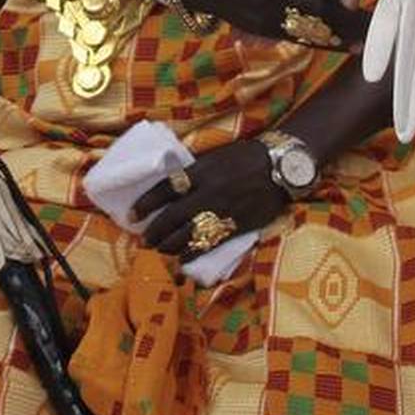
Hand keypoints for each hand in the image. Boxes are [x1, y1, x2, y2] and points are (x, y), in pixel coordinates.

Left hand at [130, 139, 288, 259]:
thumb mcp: (216, 157)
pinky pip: (209, 243)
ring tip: (159, 249)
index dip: (147, 203)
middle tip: (144, 238)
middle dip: (155, 230)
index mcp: (201, 172)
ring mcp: (222, 211)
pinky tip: (181, 258)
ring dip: (169, 244)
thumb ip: (195, 172)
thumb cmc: (246, 157)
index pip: (166, 189)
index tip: (133, 213)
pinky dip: (192, 252)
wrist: (281, 167)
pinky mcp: (235, 225)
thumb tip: (173, 185)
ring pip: (188, 233)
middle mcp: (208, 192)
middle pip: (173, 216)